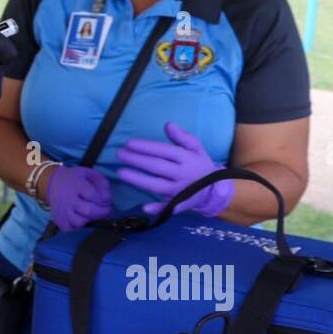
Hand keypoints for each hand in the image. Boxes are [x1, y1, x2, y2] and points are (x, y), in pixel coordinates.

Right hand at [44, 166, 112, 230]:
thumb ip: (102, 182)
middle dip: (102, 212)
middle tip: (106, 210)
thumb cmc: (74, 179)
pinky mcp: (58, 219)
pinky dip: (79, 228)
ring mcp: (62, 210)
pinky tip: (83, 220)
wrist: (52, 183)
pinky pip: (70, 230)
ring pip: (80, 222)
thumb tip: (107, 198)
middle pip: (88, 211)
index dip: (104, 199)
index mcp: (76, 184)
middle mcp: (68, 198)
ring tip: (93, 214)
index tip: (107, 200)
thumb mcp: (89, 173)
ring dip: (90, 220)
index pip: (93, 195)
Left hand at [115, 121, 233, 216]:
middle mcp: (183, 174)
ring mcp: (181, 191)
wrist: (214, 188)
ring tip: (120, 172)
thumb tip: (168, 124)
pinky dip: (157, 208)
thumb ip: (182, 136)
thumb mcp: (195, 147)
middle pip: (157, 167)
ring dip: (138, 180)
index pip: (163, 150)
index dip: (145, 147)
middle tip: (119, 154)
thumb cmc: (199, 163)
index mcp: (187, 158)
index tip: (128, 143)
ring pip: (157, 185)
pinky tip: (143, 207)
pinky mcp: (179, 204)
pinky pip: (168, 207)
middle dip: (136, 160)